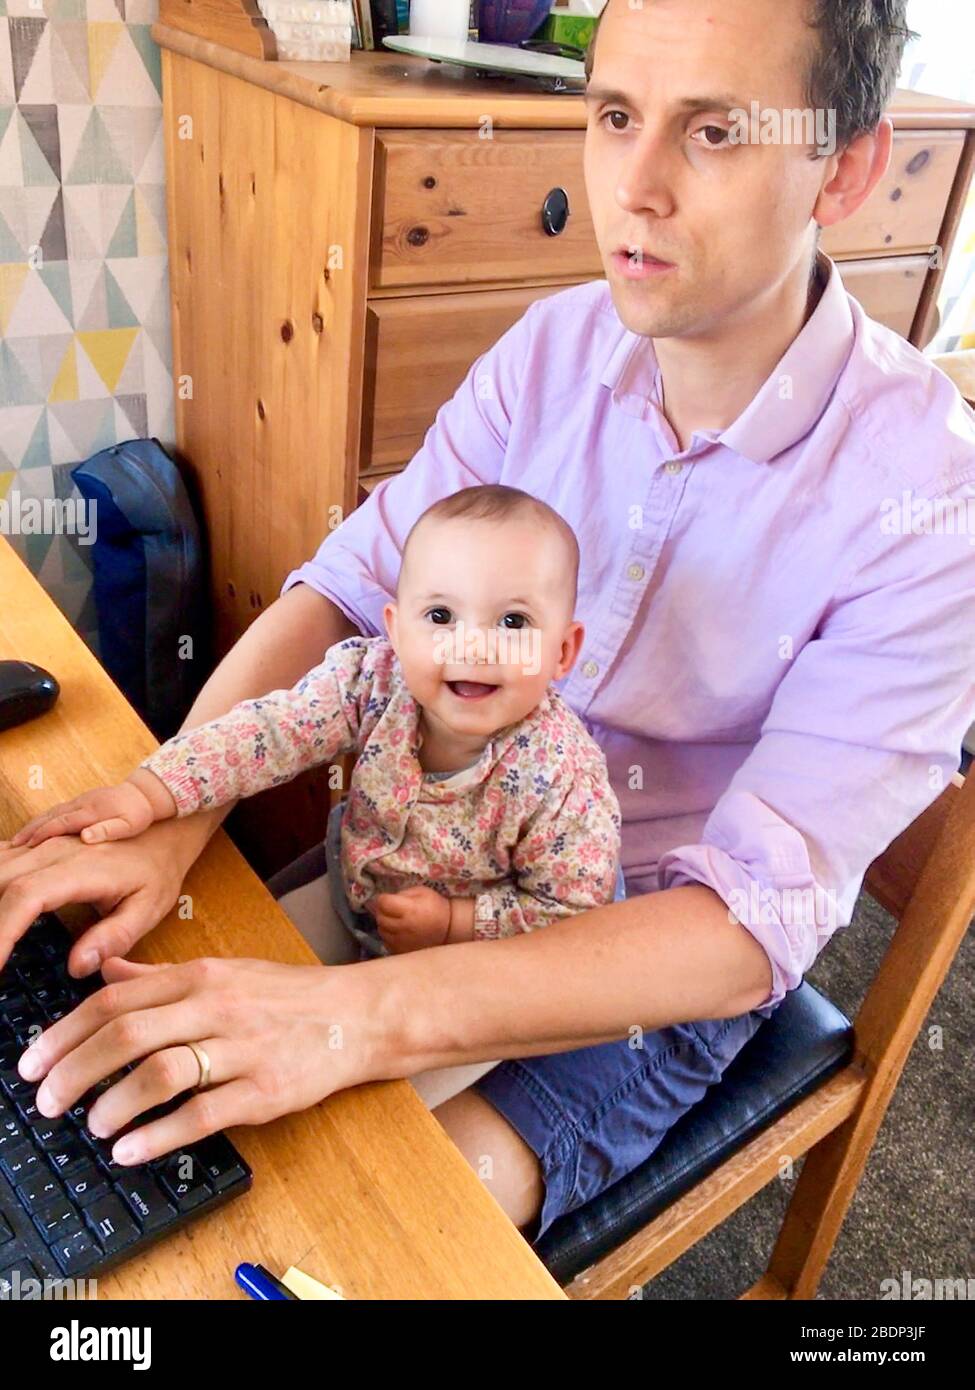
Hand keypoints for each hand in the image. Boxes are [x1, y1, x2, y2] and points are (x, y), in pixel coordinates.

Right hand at [0, 815, 210, 976]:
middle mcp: (56, 850)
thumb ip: (114, 938)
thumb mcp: (149, 909)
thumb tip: (77, 967)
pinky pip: (3, 856)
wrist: (164, 830)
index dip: (2, 932)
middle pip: (1, 881)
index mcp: (82, 870)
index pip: (26, 897)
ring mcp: (45, 842)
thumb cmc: (158, 872)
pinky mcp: (40, 841)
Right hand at [9, 769, 172, 848]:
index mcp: (91, 812)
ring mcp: (80, 801)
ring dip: (32, 826)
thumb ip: (108, 830)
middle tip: (11, 847)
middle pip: (49, 818)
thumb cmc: (141, 814)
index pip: (60, 824)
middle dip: (29, 832)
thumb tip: (85, 838)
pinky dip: (41, 821)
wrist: (148, 794)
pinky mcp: (82, 802)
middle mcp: (81, 804)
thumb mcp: (130, 826)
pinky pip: (56, 811)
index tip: (26, 846)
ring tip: (16, 842)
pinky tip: (35, 831)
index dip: (42, 835)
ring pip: (50, 813)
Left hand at [15, 954, 384, 1164]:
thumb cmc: (289, 997)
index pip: (115, 999)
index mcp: (202, 975)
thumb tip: (102, 973)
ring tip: (90, 1126)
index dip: (65, 1033)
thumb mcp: (225, 971)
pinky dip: (157, 1136)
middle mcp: (218, 1007)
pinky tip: (129, 1150)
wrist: (360, 1016)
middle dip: (74, 1071)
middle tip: (47, 1100)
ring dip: (112, 1105)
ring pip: (161, 1073)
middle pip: (127, 1035)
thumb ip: (160, 977)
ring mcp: (243, 1049)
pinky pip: (201, 1114)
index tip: (34, 1061)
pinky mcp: (266, 1091)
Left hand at [370, 885, 450, 953]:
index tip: (388, 898)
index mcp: (410, 910)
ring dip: (385, 923)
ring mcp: (401, 942)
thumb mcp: (421, 892)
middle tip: (392, 909)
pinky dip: (390, 935)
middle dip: (383, 910)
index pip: (383, 903)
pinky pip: (387, 941)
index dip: (384, 898)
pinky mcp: (401, 952)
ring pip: (381, 930)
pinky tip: (400, 931)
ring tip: (397, 920)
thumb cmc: (434, 907)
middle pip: (380, 917)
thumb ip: (401, 894)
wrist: (448, 930)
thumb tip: (383, 900)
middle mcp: (404, 928)